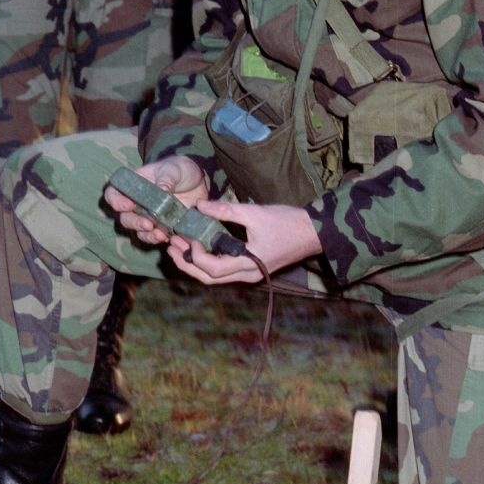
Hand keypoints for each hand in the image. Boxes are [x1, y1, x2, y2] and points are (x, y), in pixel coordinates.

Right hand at [104, 158, 208, 247]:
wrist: (197, 182)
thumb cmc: (179, 170)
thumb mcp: (173, 169)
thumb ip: (166, 178)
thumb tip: (162, 190)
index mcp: (133, 185)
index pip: (113, 194)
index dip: (115, 201)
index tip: (128, 205)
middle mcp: (136, 203)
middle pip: (124, 217)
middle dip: (133, 223)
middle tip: (147, 224)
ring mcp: (147, 217)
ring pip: (137, 231)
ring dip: (146, 235)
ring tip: (159, 234)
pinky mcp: (160, 227)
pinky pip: (153, 237)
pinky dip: (157, 239)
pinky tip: (167, 237)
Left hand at [166, 200, 321, 286]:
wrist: (313, 232)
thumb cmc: (287, 222)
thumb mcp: (255, 213)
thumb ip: (226, 210)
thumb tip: (199, 205)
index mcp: (248, 264)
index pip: (213, 269)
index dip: (195, 255)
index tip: (188, 236)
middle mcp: (247, 274)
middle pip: (209, 279)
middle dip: (187, 264)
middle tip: (170, 247)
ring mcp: (249, 274)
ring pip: (215, 277)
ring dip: (195, 264)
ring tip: (179, 247)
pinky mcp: (251, 267)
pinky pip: (224, 270)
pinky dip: (208, 261)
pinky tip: (199, 247)